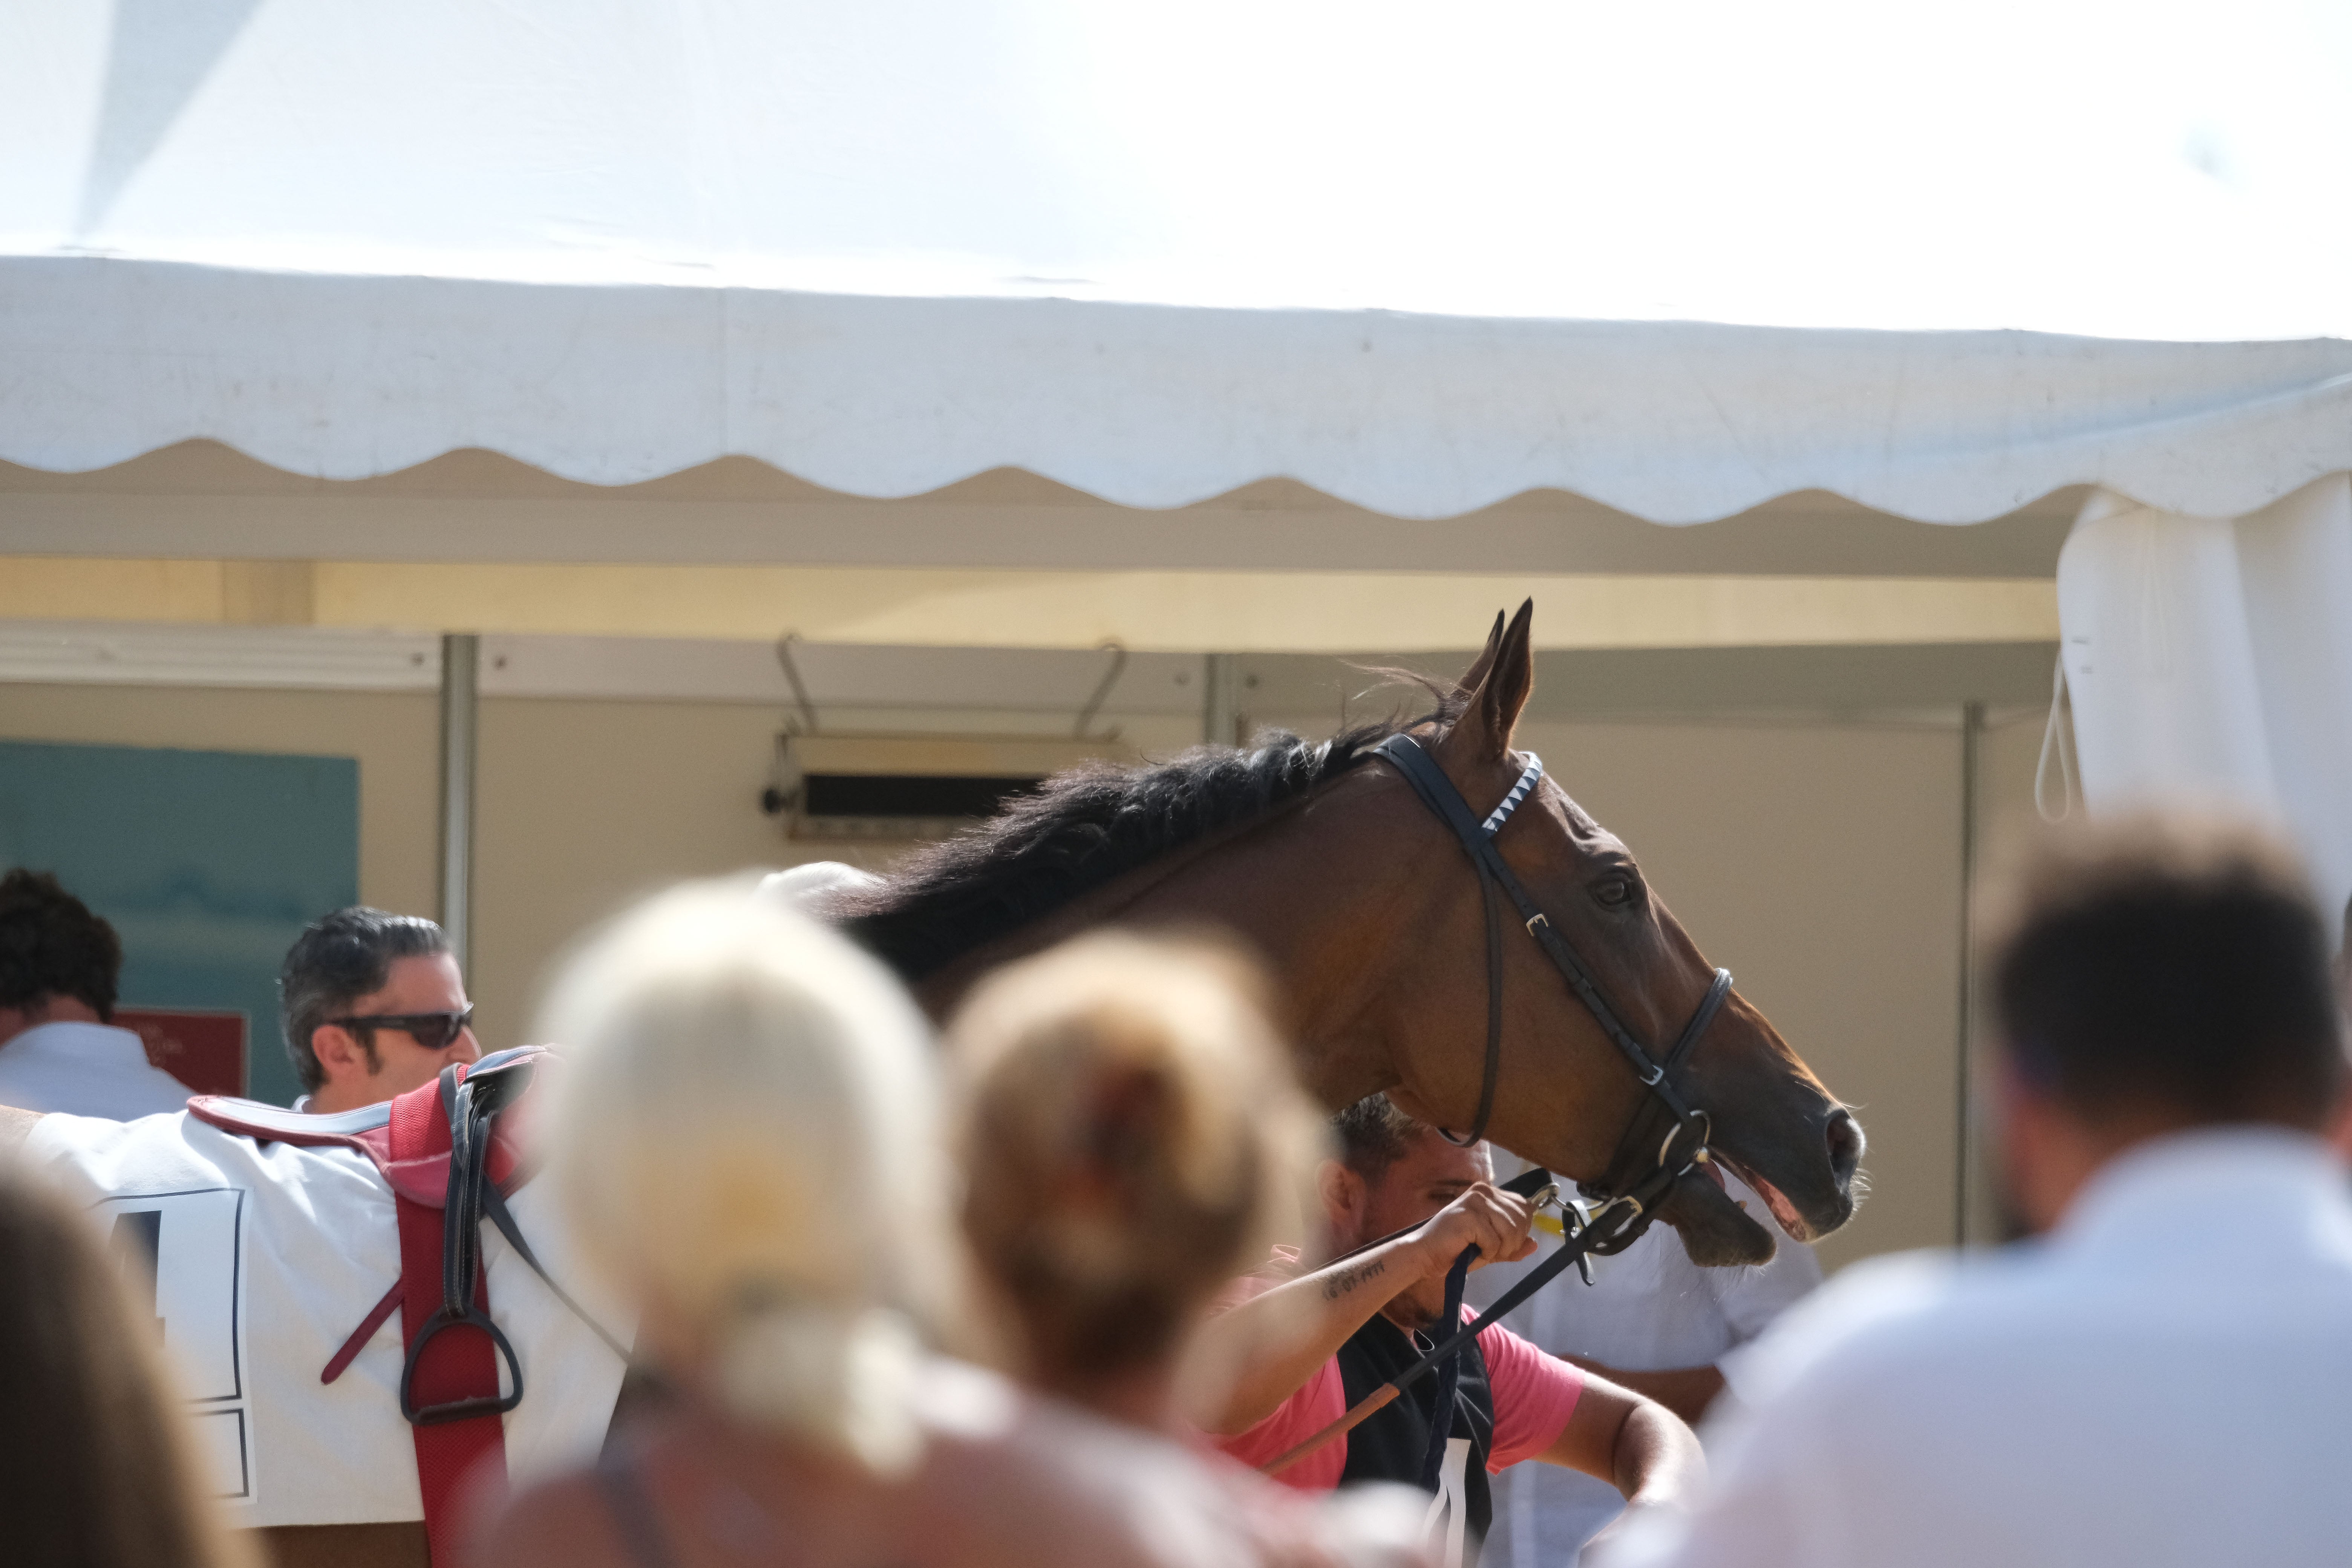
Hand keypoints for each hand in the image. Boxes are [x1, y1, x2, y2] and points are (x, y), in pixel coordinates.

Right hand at [1409, 1181, 1537, 1276]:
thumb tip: (1535, 1244)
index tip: (1505, 1243)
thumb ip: (1513, 1245)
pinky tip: (1473, 1252)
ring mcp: (1475, 1201)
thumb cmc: (1456, 1250)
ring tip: (1482, 1253)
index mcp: (1489, 1192)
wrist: (1425, 1254)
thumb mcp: (1491, 1248)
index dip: (1521, 1230)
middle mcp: (1483, 1191)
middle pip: (1521, 1219)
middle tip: (1492, 1252)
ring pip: (1510, 1230)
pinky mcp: (1469, 1216)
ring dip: (1500, 1250)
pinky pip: (1494, 1241)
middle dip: (1512, 1243)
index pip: (1525, 1207)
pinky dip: (1487, 1254)